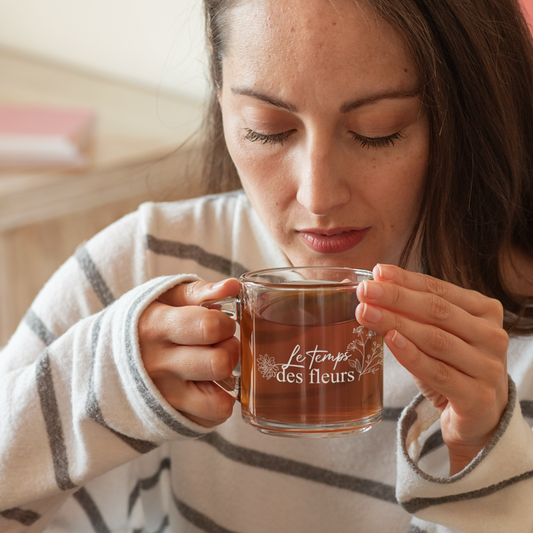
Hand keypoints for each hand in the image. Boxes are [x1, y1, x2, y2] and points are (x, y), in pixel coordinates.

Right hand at [138, 279, 240, 427]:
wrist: (102, 359)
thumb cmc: (146, 322)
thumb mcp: (165, 298)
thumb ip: (201, 291)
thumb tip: (234, 286)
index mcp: (156, 327)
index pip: (209, 327)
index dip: (225, 323)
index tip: (219, 323)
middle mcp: (158, 366)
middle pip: (220, 363)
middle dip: (230, 349)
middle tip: (220, 344)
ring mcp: (164, 397)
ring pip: (220, 400)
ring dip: (227, 380)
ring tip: (215, 366)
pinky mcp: (173, 418)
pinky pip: (213, 417)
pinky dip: (219, 401)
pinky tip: (208, 385)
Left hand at [356, 264, 508, 474]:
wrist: (479, 417)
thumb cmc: (453, 367)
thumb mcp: (436, 335)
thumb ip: (413, 314)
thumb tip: (374, 290)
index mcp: (484, 311)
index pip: (439, 289)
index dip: (406, 280)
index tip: (377, 272)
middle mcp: (491, 336)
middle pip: (436, 311)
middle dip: (396, 298)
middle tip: (365, 291)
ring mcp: (488, 367)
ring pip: (435, 339)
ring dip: (396, 322)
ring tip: (366, 313)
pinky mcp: (477, 397)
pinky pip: (438, 372)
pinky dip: (411, 355)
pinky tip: (390, 339)